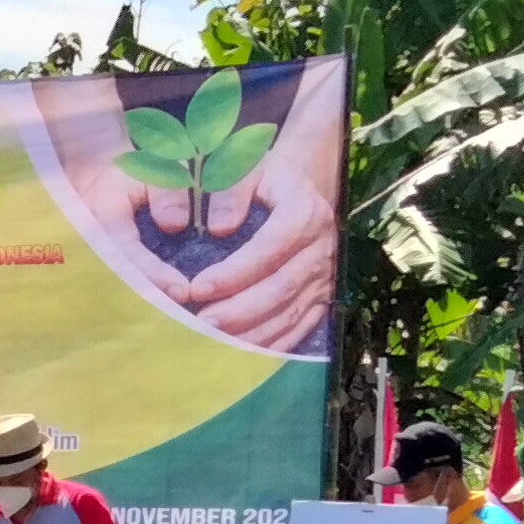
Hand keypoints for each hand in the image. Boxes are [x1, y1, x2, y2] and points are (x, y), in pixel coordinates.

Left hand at [174, 64, 347, 352]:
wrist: (304, 185)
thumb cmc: (266, 177)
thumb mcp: (246, 168)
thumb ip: (230, 190)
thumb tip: (220, 228)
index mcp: (304, 211)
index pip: (271, 248)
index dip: (235, 272)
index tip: (198, 287)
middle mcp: (321, 247)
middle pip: (280, 288)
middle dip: (238, 312)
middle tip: (198, 324)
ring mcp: (325, 277)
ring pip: (289, 314)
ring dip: (250, 335)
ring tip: (212, 345)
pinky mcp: (322, 298)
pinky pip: (298, 329)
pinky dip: (270, 346)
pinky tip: (239, 356)